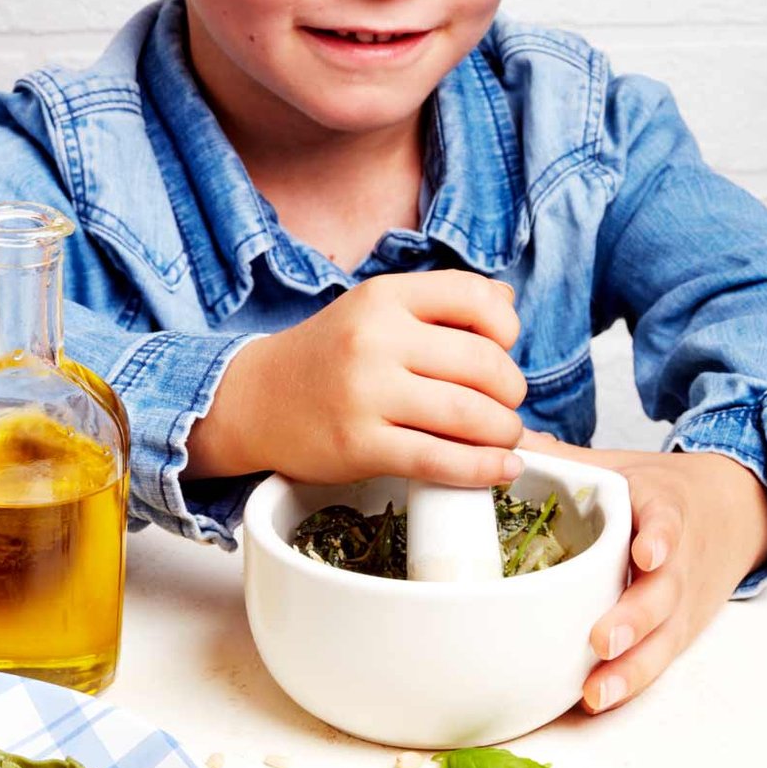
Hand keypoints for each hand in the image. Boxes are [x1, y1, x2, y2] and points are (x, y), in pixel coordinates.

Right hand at [189, 271, 525, 486]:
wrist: (255, 400)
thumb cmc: (328, 357)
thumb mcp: (374, 311)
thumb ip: (439, 305)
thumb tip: (510, 310)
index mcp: (383, 297)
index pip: (476, 297)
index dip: (507, 328)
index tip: (503, 349)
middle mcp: (374, 339)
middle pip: (483, 363)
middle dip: (511, 392)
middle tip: (505, 406)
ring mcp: (365, 393)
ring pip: (470, 414)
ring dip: (504, 432)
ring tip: (502, 437)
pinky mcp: (358, 444)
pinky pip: (439, 460)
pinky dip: (482, 470)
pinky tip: (500, 470)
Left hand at [518, 430, 766, 712]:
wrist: (731, 511)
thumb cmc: (658, 491)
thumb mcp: (620, 466)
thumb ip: (564, 458)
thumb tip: (500, 438)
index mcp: (664, 511)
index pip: (668, 522)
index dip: (660, 540)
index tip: (647, 554)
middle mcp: (678, 563)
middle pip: (663, 594)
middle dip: (635, 618)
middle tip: (603, 639)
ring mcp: (681, 603)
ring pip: (663, 640)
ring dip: (630, 669)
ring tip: (595, 691)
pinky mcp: (677, 632)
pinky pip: (657, 661)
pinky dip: (630, 681)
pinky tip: (595, 699)